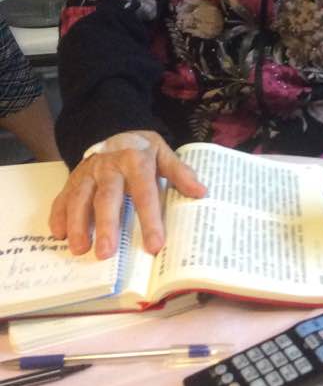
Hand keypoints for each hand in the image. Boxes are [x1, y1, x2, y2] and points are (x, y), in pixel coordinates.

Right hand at [49, 130, 206, 258]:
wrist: (115, 132)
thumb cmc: (142, 150)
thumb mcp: (163, 153)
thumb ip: (180, 172)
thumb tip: (201, 191)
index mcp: (136, 161)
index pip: (145, 193)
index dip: (150, 220)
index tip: (154, 246)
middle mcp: (109, 167)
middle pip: (107, 197)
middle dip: (107, 225)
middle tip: (106, 253)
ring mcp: (88, 173)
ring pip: (80, 198)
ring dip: (78, 224)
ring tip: (80, 249)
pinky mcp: (73, 179)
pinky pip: (62, 197)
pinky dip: (58, 215)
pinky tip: (58, 234)